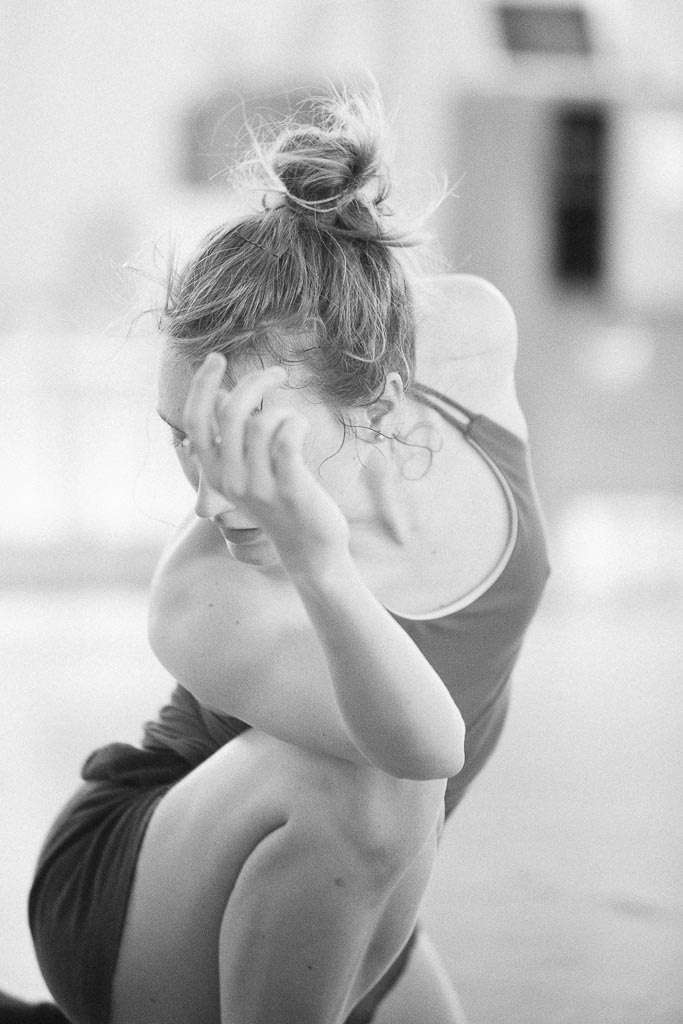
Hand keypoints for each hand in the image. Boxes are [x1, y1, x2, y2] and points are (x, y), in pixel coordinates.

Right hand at [182, 353, 350, 575]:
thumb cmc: (281, 500)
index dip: (202, 385)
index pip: (196, 421)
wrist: (310, 548)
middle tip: (278, 374)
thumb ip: (233, 437)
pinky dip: (297, 424)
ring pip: (264, 422)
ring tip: (294, 425)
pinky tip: (302, 430)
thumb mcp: (248, 470)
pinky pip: (288, 436)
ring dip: (285, 412)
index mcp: (214, 473)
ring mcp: (259, 487)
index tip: (217, 357)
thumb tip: (223, 394)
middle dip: (255, 382)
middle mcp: (230, 480)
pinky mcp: (289, 489)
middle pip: (231, 412)